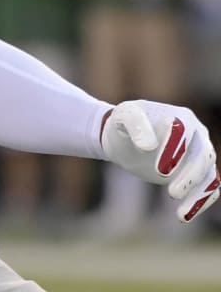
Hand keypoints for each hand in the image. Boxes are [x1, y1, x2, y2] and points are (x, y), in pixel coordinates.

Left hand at [101, 100, 219, 221]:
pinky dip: (200, 203)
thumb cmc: (124, 123)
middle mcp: (197, 135)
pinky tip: (183, 216)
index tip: (160, 170)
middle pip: (204, 156)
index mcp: (181, 117)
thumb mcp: (124, 117)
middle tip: (171, 194)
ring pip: (210, 176)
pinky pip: (208, 189)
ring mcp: (199, 155)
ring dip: (198, 195)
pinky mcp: (196, 173)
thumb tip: (149, 146)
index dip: (175, 151)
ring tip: (180, 215)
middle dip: (190, 176)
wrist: (124, 137)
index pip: (185, 133)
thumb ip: (136, 126)